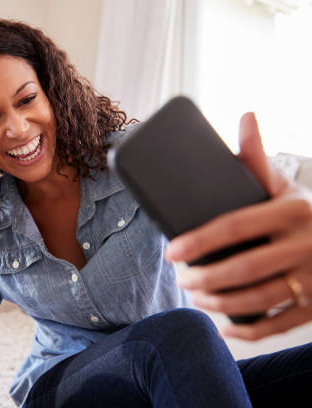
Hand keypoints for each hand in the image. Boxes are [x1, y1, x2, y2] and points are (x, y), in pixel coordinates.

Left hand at [166, 112, 311, 339]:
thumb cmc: (306, 215)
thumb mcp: (285, 188)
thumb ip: (260, 159)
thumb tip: (246, 116)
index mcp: (291, 211)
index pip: (234, 226)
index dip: (198, 242)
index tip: (171, 252)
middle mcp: (306, 244)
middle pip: (243, 268)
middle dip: (204, 277)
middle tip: (182, 279)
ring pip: (259, 299)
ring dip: (220, 303)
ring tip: (196, 297)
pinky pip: (281, 323)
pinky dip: (250, 332)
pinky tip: (225, 329)